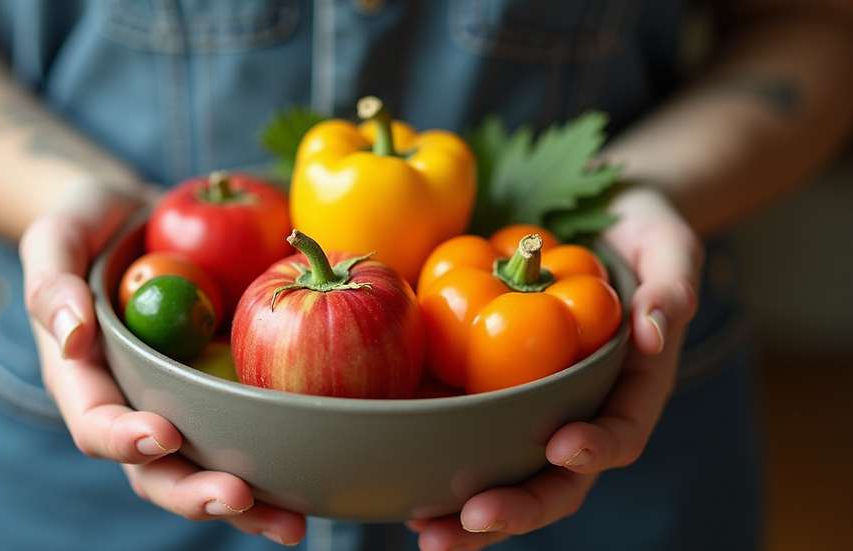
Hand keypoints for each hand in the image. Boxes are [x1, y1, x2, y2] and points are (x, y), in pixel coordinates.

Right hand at [19, 178, 306, 545]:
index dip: (125, 438)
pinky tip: (318, 478)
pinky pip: (249, 432)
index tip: (165, 435)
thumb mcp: (59, 235)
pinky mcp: (225, 392)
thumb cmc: (92, 224)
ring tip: (293, 524)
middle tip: (240, 499)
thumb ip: (53, 282)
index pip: (96, 422)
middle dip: (196, 493)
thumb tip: (72, 339)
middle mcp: (135, 404)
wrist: (142, 217)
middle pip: (158, 470)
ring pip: (209, 468)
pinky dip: (280, 460)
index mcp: (87, 380)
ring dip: (247, 506)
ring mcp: (183, 404)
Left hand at [408, 185, 701, 549]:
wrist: (597, 216)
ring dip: (467, 514)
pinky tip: (401, 488)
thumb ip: (670, 286)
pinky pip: (466, 435)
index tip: (562, 445)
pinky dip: (437, 466)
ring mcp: (534, 408)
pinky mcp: (491, 391)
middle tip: (471, 520)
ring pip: (506, 475)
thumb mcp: (668, 245)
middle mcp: (580, 410)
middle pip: (556, 478)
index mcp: (630, 389)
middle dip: (517, 508)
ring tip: (423, 532)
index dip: (595, 448)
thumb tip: (654, 331)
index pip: (620, 433)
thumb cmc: (640, 231)